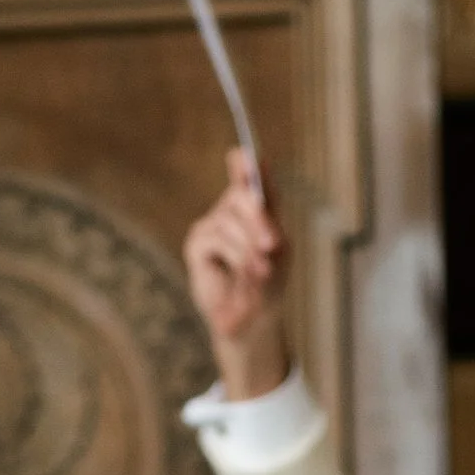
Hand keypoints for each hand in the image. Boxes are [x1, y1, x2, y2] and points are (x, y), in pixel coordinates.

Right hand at [184, 150, 290, 400]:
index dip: (246, 166)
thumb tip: (259, 188)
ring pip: (230, 221)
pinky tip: (246, 274)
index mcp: (253, 209)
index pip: (248, 178)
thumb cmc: (268, 284)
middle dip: (258, 219)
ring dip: (249, 248)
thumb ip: (269, 217)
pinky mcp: (196, 244)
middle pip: (241, 196)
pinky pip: (216, 239)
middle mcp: (229, 211)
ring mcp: (211, 226)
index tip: (243, 154)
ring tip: (262, 272)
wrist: (252, 321)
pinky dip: (235, 256)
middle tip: (273, 244)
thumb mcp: (278, 249)